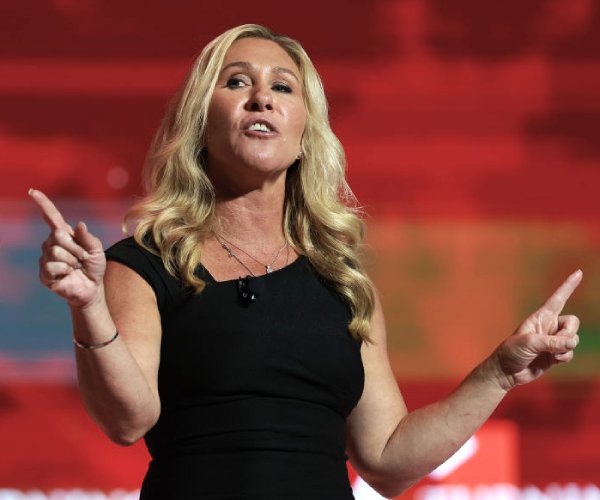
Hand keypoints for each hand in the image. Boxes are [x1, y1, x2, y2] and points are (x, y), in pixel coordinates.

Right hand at [29, 189, 105, 307]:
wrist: (92, 287)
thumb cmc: (94, 266)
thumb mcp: (97, 251)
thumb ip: (89, 238)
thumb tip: (79, 225)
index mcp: (65, 235)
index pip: (52, 217)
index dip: (44, 204)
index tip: (33, 191)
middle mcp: (52, 244)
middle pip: (58, 235)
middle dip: (76, 248)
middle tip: (83, 258)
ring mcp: (46, 258)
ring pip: (56, 251)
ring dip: (72, 260)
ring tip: (76, 267)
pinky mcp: (44, 273)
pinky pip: (52, 266)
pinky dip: (65, 270)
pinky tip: (67, 274)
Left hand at [493, 270, 581, 389]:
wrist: (506, 372)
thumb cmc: (511, 352)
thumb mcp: (529, 343)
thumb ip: (551, 342)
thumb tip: (572, 343)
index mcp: (540, 317)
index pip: (558, 298)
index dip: (568, 286)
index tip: (578, 272)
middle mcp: (549, 326)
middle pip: (573, 322)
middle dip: (568, 333)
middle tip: (555, 343)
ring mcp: (553, 340)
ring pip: (573, 339)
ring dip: (564, 348)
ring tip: (548, 354)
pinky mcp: (555, 354)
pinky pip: (570, 352)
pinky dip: (564, 357)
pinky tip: (552, 360)